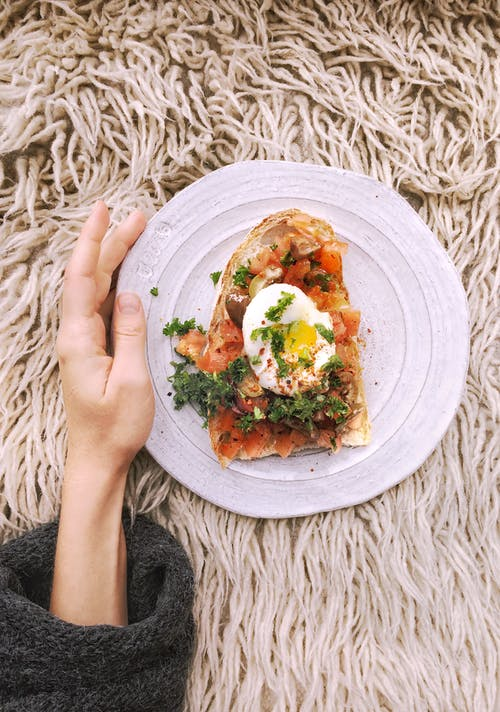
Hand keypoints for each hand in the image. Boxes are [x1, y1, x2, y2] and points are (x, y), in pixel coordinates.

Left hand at [57, 201, 153, 477]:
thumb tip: (131, 295)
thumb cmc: (114, 427)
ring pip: (95, 289)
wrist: (97, 459)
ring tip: (134, 234)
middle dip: (110, 243)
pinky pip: (101, 306)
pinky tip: (126, 273)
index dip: (93, 242)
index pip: (81, 279)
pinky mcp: (92, 349)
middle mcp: (75, 335)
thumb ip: (130, 334)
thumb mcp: (131, 382)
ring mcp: (82, 342)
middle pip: (89, 278)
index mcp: (78, 340)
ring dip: (112, 260)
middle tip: (137, 217)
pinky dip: (114, 283)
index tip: (105, 211)